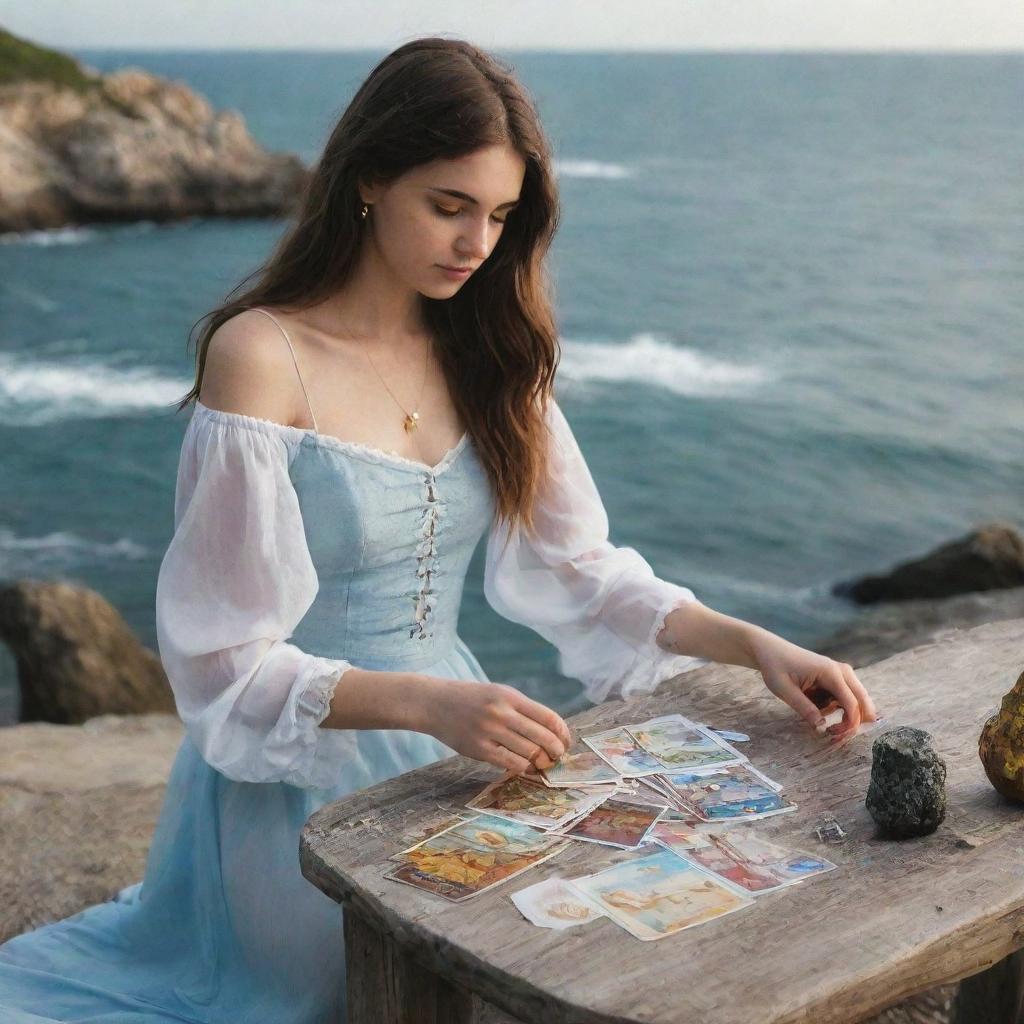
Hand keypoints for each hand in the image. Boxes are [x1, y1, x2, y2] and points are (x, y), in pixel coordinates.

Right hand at [422, 678, 572, 774]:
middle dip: (556, 751)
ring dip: (541, 762)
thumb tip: (551, 732)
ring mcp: (490, 731)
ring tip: (542, 764)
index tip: (566, 742)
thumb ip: (522, 709)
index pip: (548, 717)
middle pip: (543, 738)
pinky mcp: (479, 749)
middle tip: (558, 757)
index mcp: (510, 696)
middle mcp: (502, 712)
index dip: (563, 733)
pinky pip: (510, 763)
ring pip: (529, 753)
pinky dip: (523, 768)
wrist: (434, 703)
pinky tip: (524, 767)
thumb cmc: (471, 699)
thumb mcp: (498, 693)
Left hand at [746, 630, 878, 739]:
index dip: (850, 723)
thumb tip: (821, 726)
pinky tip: (816, 704)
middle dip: (855, 720)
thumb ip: (804, 708)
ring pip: (854, 700)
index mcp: (830, 672)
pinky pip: (843, 697)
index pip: (851, 702)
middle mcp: (841, 671)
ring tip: (823, 723)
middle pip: (862, 700)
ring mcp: (840, 672)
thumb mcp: (784, 690)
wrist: (771, 650)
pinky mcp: (835, 677)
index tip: (836, 736)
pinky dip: (835, 706)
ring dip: (844, 715)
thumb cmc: (776, 667)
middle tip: (836, 734)